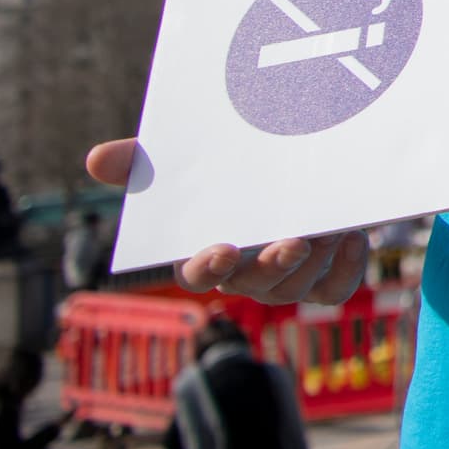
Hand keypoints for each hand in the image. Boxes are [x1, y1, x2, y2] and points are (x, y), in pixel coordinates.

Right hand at [79, 141, 371, 302]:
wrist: (300, 169)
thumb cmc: (234, 173)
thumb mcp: (193, 159)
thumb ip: (144, 162)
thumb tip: (94, 157)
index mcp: (207, 251)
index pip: (194, 275)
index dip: (206, 268)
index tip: (223, 249)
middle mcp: (244, 273)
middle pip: (252, 286)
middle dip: (271, 268)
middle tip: (292, 243)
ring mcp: (285, 280)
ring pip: (295, 289)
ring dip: (313, 261)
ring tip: (328, 226)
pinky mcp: (324, 279)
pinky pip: (333, 291)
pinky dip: (347, 270)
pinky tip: (354, 238)